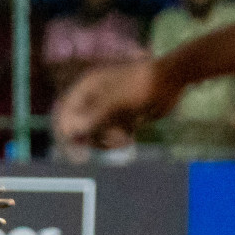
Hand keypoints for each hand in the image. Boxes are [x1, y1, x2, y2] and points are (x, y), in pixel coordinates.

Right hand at [54, 58, 177, 146]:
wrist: (170, 81)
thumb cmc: (140, 84)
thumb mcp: (114, 100)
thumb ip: (91, 115)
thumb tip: (72, 131)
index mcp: (86, 89)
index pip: (64, 113)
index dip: (65, 134)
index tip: (74, 154)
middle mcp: (92, 99)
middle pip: (79, 128)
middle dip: (93, 139)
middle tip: (108, 144)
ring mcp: (106, 110)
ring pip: (95, 135)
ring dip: (108, 141)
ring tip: (124, 138)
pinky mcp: (120, 119)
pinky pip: (111, 136)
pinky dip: (119, 139)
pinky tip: (130, 136)